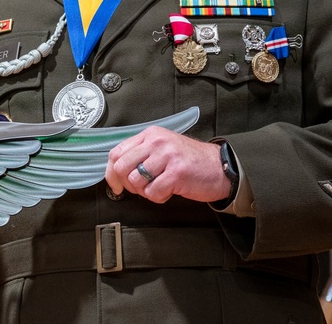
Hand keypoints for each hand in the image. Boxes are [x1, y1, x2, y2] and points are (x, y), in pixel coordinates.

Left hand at [105, 126, 230, 203]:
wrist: (220, 167)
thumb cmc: (190, 161)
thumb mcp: (163, 149)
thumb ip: (141, 155)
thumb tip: (115, 172)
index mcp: (150, 135)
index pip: (116, 152)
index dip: (111, 173)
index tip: (116, 185)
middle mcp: (156, 142)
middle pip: (121, 167)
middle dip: (128, 185)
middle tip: (142, 189)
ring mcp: (167, 156)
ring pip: (135, 181)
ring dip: (145, 192)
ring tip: (159, 188)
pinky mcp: (177, 172)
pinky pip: (152, 192)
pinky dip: (158, 197)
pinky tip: (169, 192)